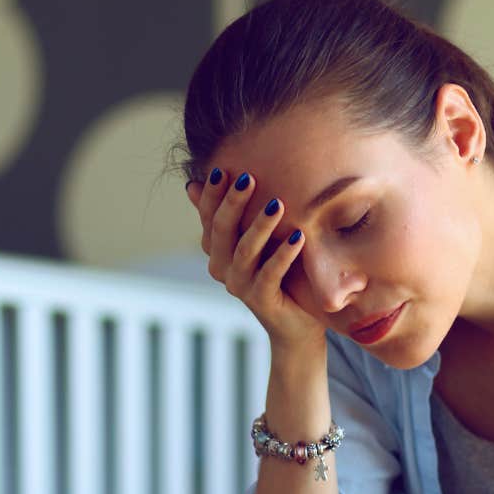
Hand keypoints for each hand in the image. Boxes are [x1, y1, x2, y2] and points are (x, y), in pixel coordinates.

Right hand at [187, 169, 324, 351]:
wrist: (295, 324)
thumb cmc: (278, 274)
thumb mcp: (256, 239)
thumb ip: (234, 215)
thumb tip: (194, 183)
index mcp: (217, 250)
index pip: (208, 216)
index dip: (213, 194)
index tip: (224, 169)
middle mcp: (221, 267)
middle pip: (221, 230)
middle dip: (233, 202)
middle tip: (249, 178)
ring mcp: (239, 285)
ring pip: (244, 251)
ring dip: (260, 226)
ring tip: (278, 204)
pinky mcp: (260, 300)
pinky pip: (270, 274)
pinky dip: (283, 254)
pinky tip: (298, 237)